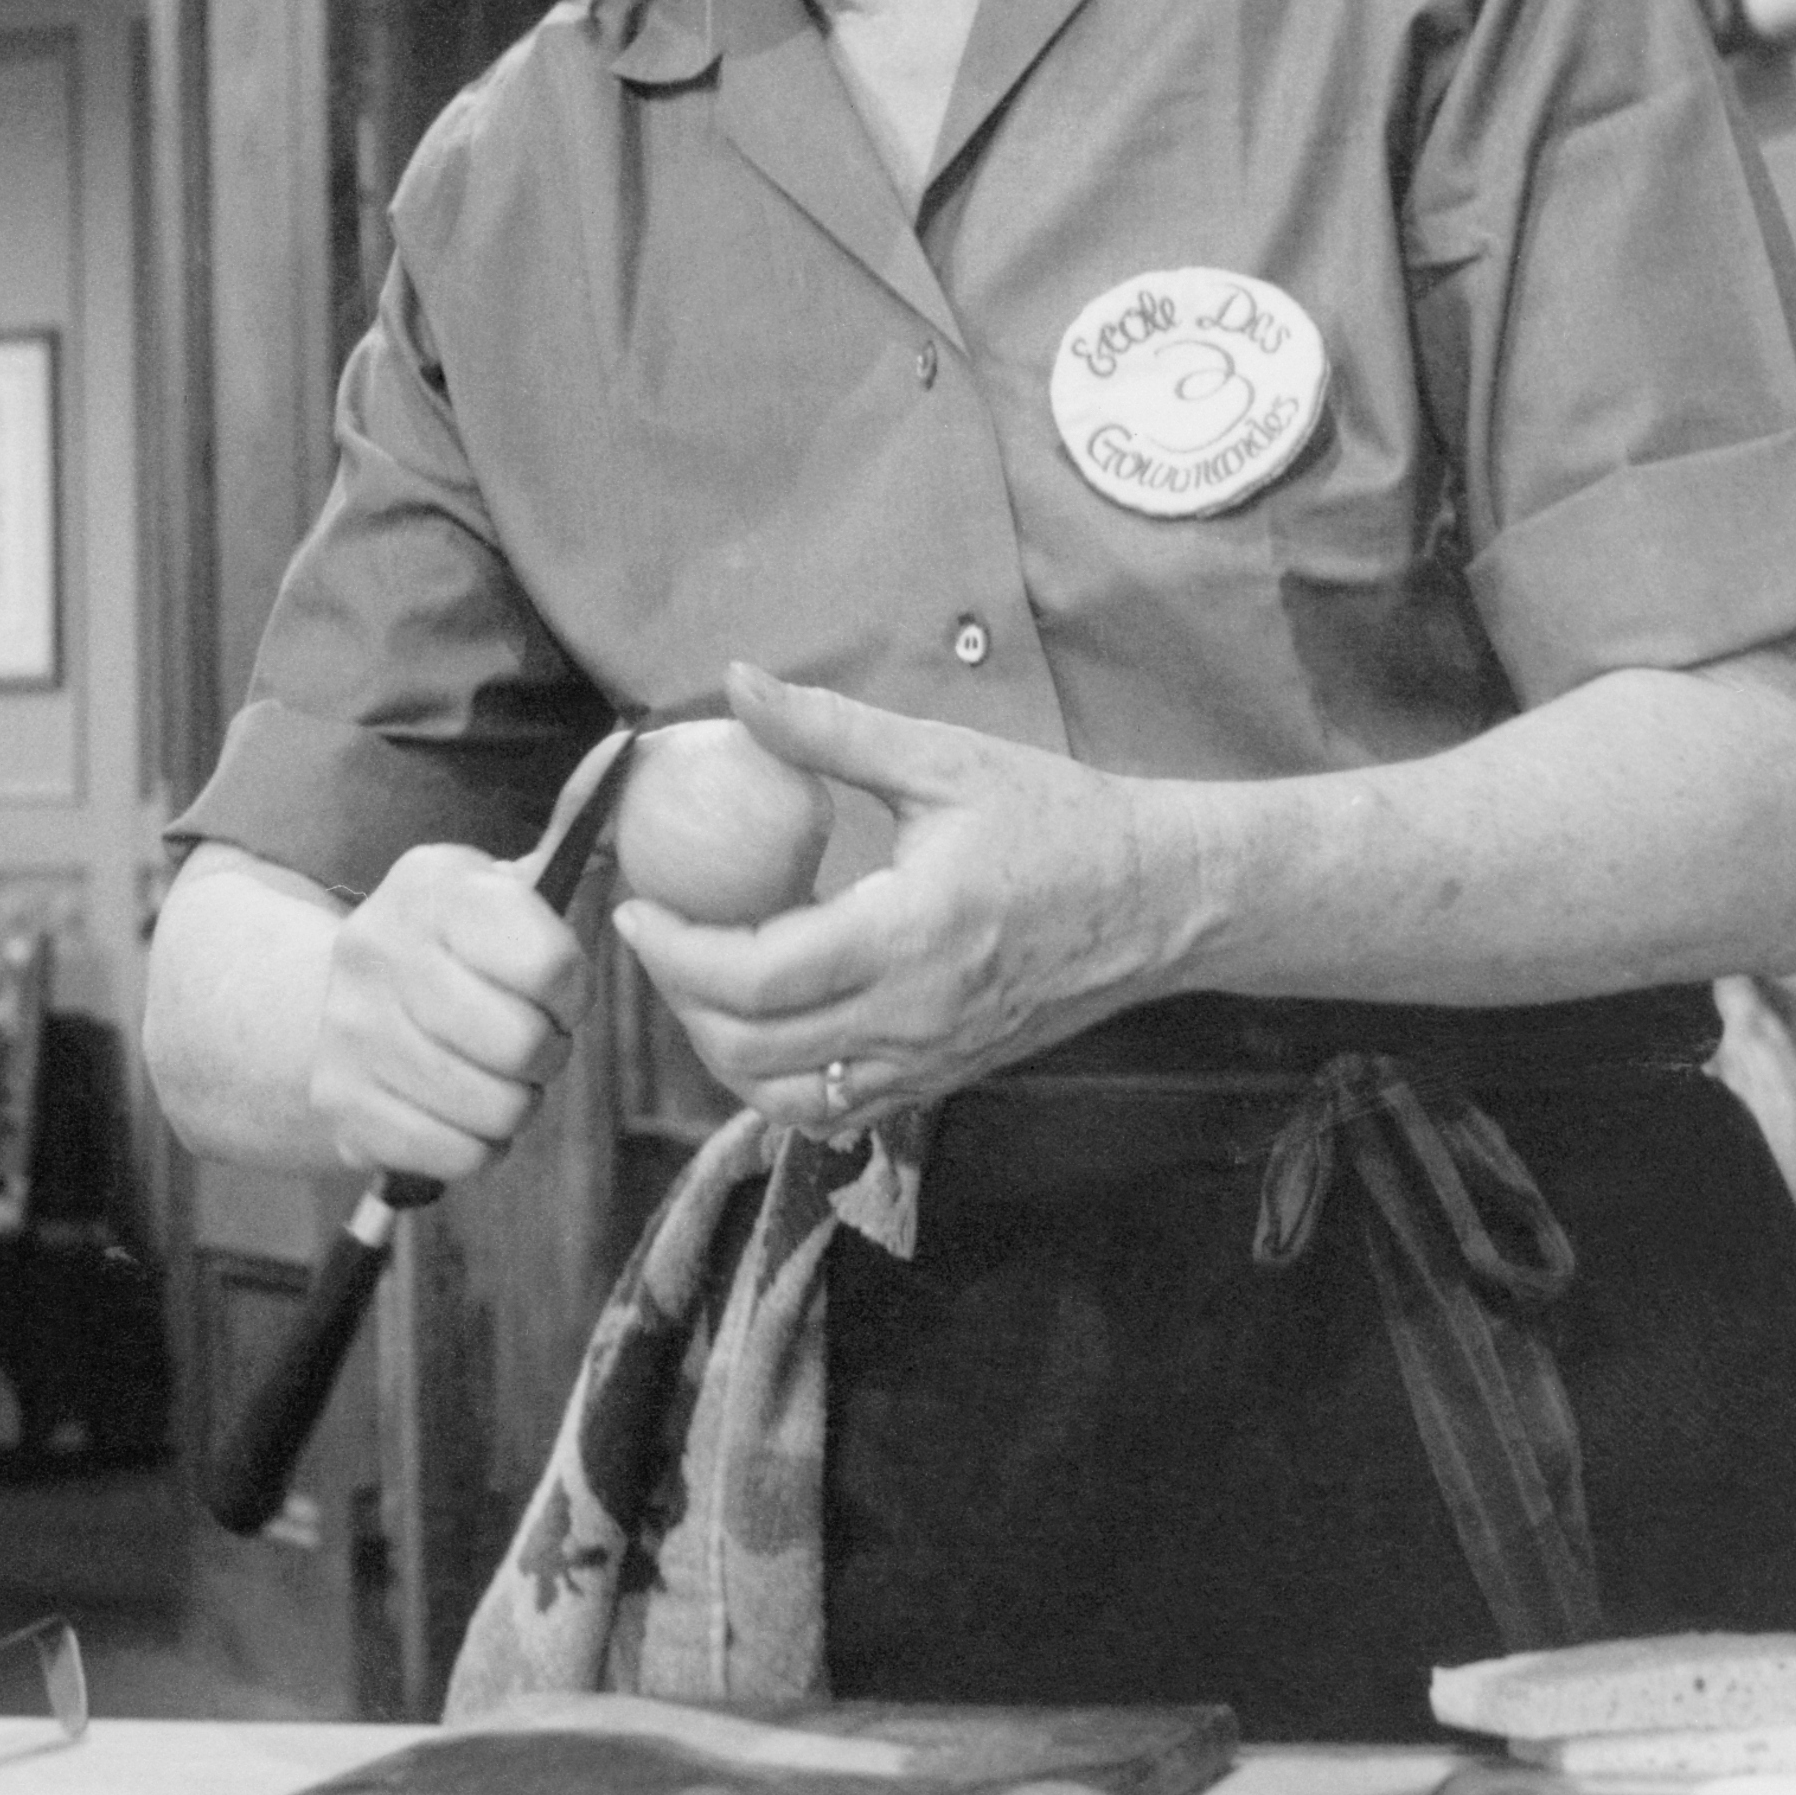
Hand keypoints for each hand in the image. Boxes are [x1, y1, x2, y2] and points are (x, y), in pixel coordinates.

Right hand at [305, 794, 598, 1182]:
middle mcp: (377, 948)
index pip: (549, 962)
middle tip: (529, 1040)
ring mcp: (350, 1029)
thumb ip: (572, 830)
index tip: (560, 991)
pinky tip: (458, 1108)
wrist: (333, 1008)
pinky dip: (477, 1145)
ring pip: (495, 1108)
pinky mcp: (340, 1104)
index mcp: (431, 885)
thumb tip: (623, 750)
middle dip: (547, 1053)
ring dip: (515, 1103)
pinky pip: (458, 1154)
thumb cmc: (461, 949)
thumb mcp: (506, 887)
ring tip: (493, 1072)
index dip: (573, 992)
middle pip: (523, 1045)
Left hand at [612, 663, 1173, 1132]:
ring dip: (720, 1048)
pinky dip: (776, 1084)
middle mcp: (915, 1018)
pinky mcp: (944, 1079)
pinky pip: (834, 1111)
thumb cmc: (1061, 820)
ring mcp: (930, 1062)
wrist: (1162, 900)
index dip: (674, 951)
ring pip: (785, 1098)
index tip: (632, 902)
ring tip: (695, 977)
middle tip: (653, 932)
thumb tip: (736, 683)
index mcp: (911, 936)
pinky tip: (760, 1023)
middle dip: (678, 997)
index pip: (755, 976)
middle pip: (752, 1048)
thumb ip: (829, 730)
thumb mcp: (945, 759)